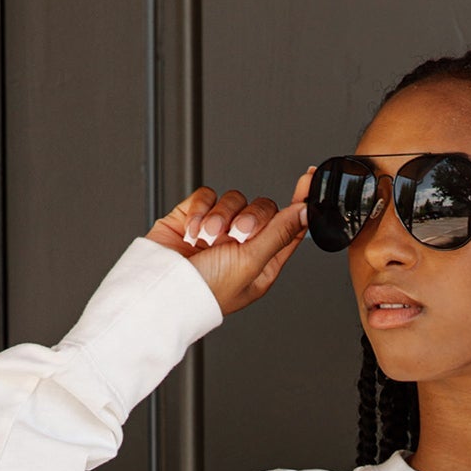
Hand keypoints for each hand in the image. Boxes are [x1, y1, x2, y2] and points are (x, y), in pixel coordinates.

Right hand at [147, 167, 314, 316]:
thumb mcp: (251, 263)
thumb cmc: (206, 289)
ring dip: (220, 217)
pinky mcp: (195, 215)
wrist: (162, 286)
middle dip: (250, 218)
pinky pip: (207, 196)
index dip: (299, 204)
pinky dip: (199, 211)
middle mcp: (242, 247)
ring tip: (208, 239)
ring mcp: (218, 230)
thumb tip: (305, 212)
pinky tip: (192, 232)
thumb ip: (279, 233)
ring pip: (234, 199)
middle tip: (237, 234)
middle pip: (262, 209)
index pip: (289, 228)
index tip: (308, 180)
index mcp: (262, 263)